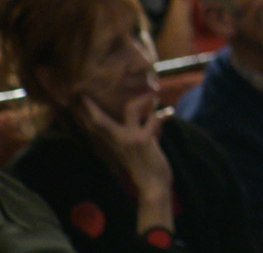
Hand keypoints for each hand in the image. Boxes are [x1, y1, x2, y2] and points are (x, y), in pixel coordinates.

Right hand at [81, 95, 172, 223]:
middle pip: (99, 120)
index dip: (85, 113)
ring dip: (143, 99)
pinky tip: (169, 113)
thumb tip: (140, 117)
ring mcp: (130, 139)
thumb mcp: (132, 150)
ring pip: (130, 109)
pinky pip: (154, 119)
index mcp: (113, 143)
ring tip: (152, 96)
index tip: (77, 99)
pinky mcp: (144, 140)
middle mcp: (117, 140)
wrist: (152, 186)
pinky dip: (163, 115)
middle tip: (84, 92)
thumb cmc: (144, 166)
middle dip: (91, 106)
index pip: (95, 126)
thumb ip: (130, 134)